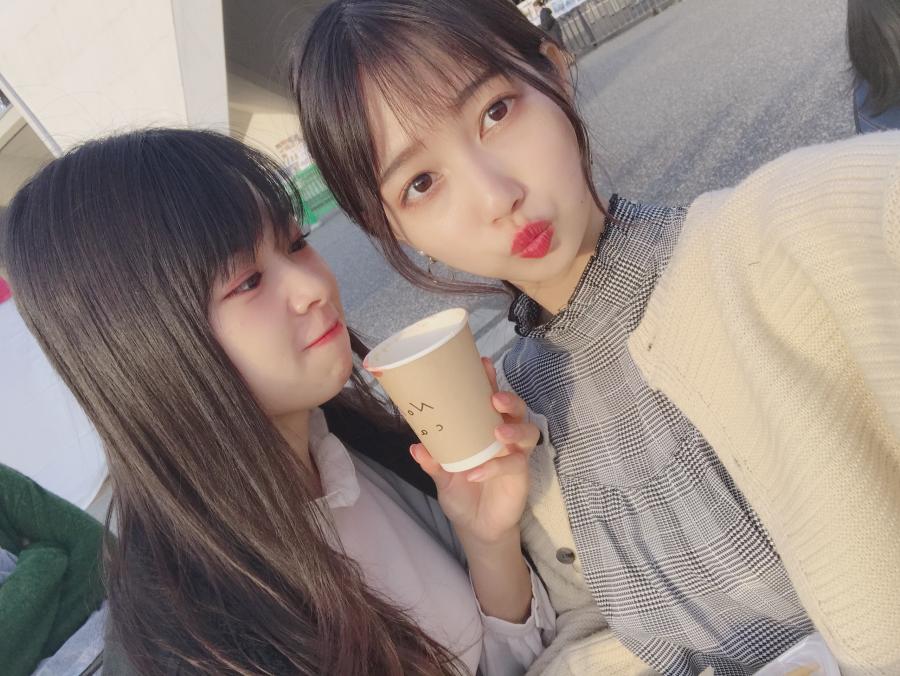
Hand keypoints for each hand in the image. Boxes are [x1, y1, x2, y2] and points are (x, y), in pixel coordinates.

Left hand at [410, 358, 539, 545]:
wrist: (476, 527)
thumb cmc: (462, 491)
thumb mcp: (442, 476)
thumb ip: (432, 461)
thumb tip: (415, 447)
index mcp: (484, 428)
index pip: (490, 399)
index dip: (490, 380)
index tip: (483, 364)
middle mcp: (504, 436)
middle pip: (517, 409)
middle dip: (509, 399)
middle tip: (495, 399)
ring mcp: (515, 454)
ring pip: (527, 431)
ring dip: (514, 428)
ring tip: (498, 432)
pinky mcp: (521, 475)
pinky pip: (515, 464)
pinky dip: (497, 467)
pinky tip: (478, 473)